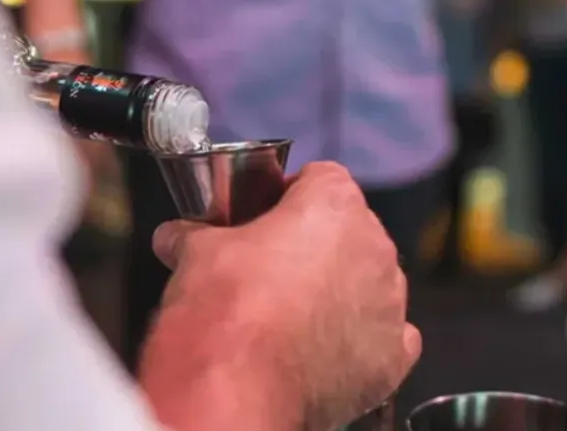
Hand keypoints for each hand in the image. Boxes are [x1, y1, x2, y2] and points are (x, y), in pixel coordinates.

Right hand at [140, 162, 420, 430]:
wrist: (237, 387)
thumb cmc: (224, 306)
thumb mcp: (197, 254)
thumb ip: (194, 235)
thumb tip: (174, 236)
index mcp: (335, 206)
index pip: (322, 178)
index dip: (291, 194)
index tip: (266, 216)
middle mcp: (375, 248)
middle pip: (351, 231)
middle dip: (318, 244)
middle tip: (274, 269)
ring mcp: (390, 305)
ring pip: (370, 282)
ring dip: (342, 291)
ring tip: (294, 316)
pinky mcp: (392, 358)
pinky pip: (387, 337)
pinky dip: (361, 340)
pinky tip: (325, 350)